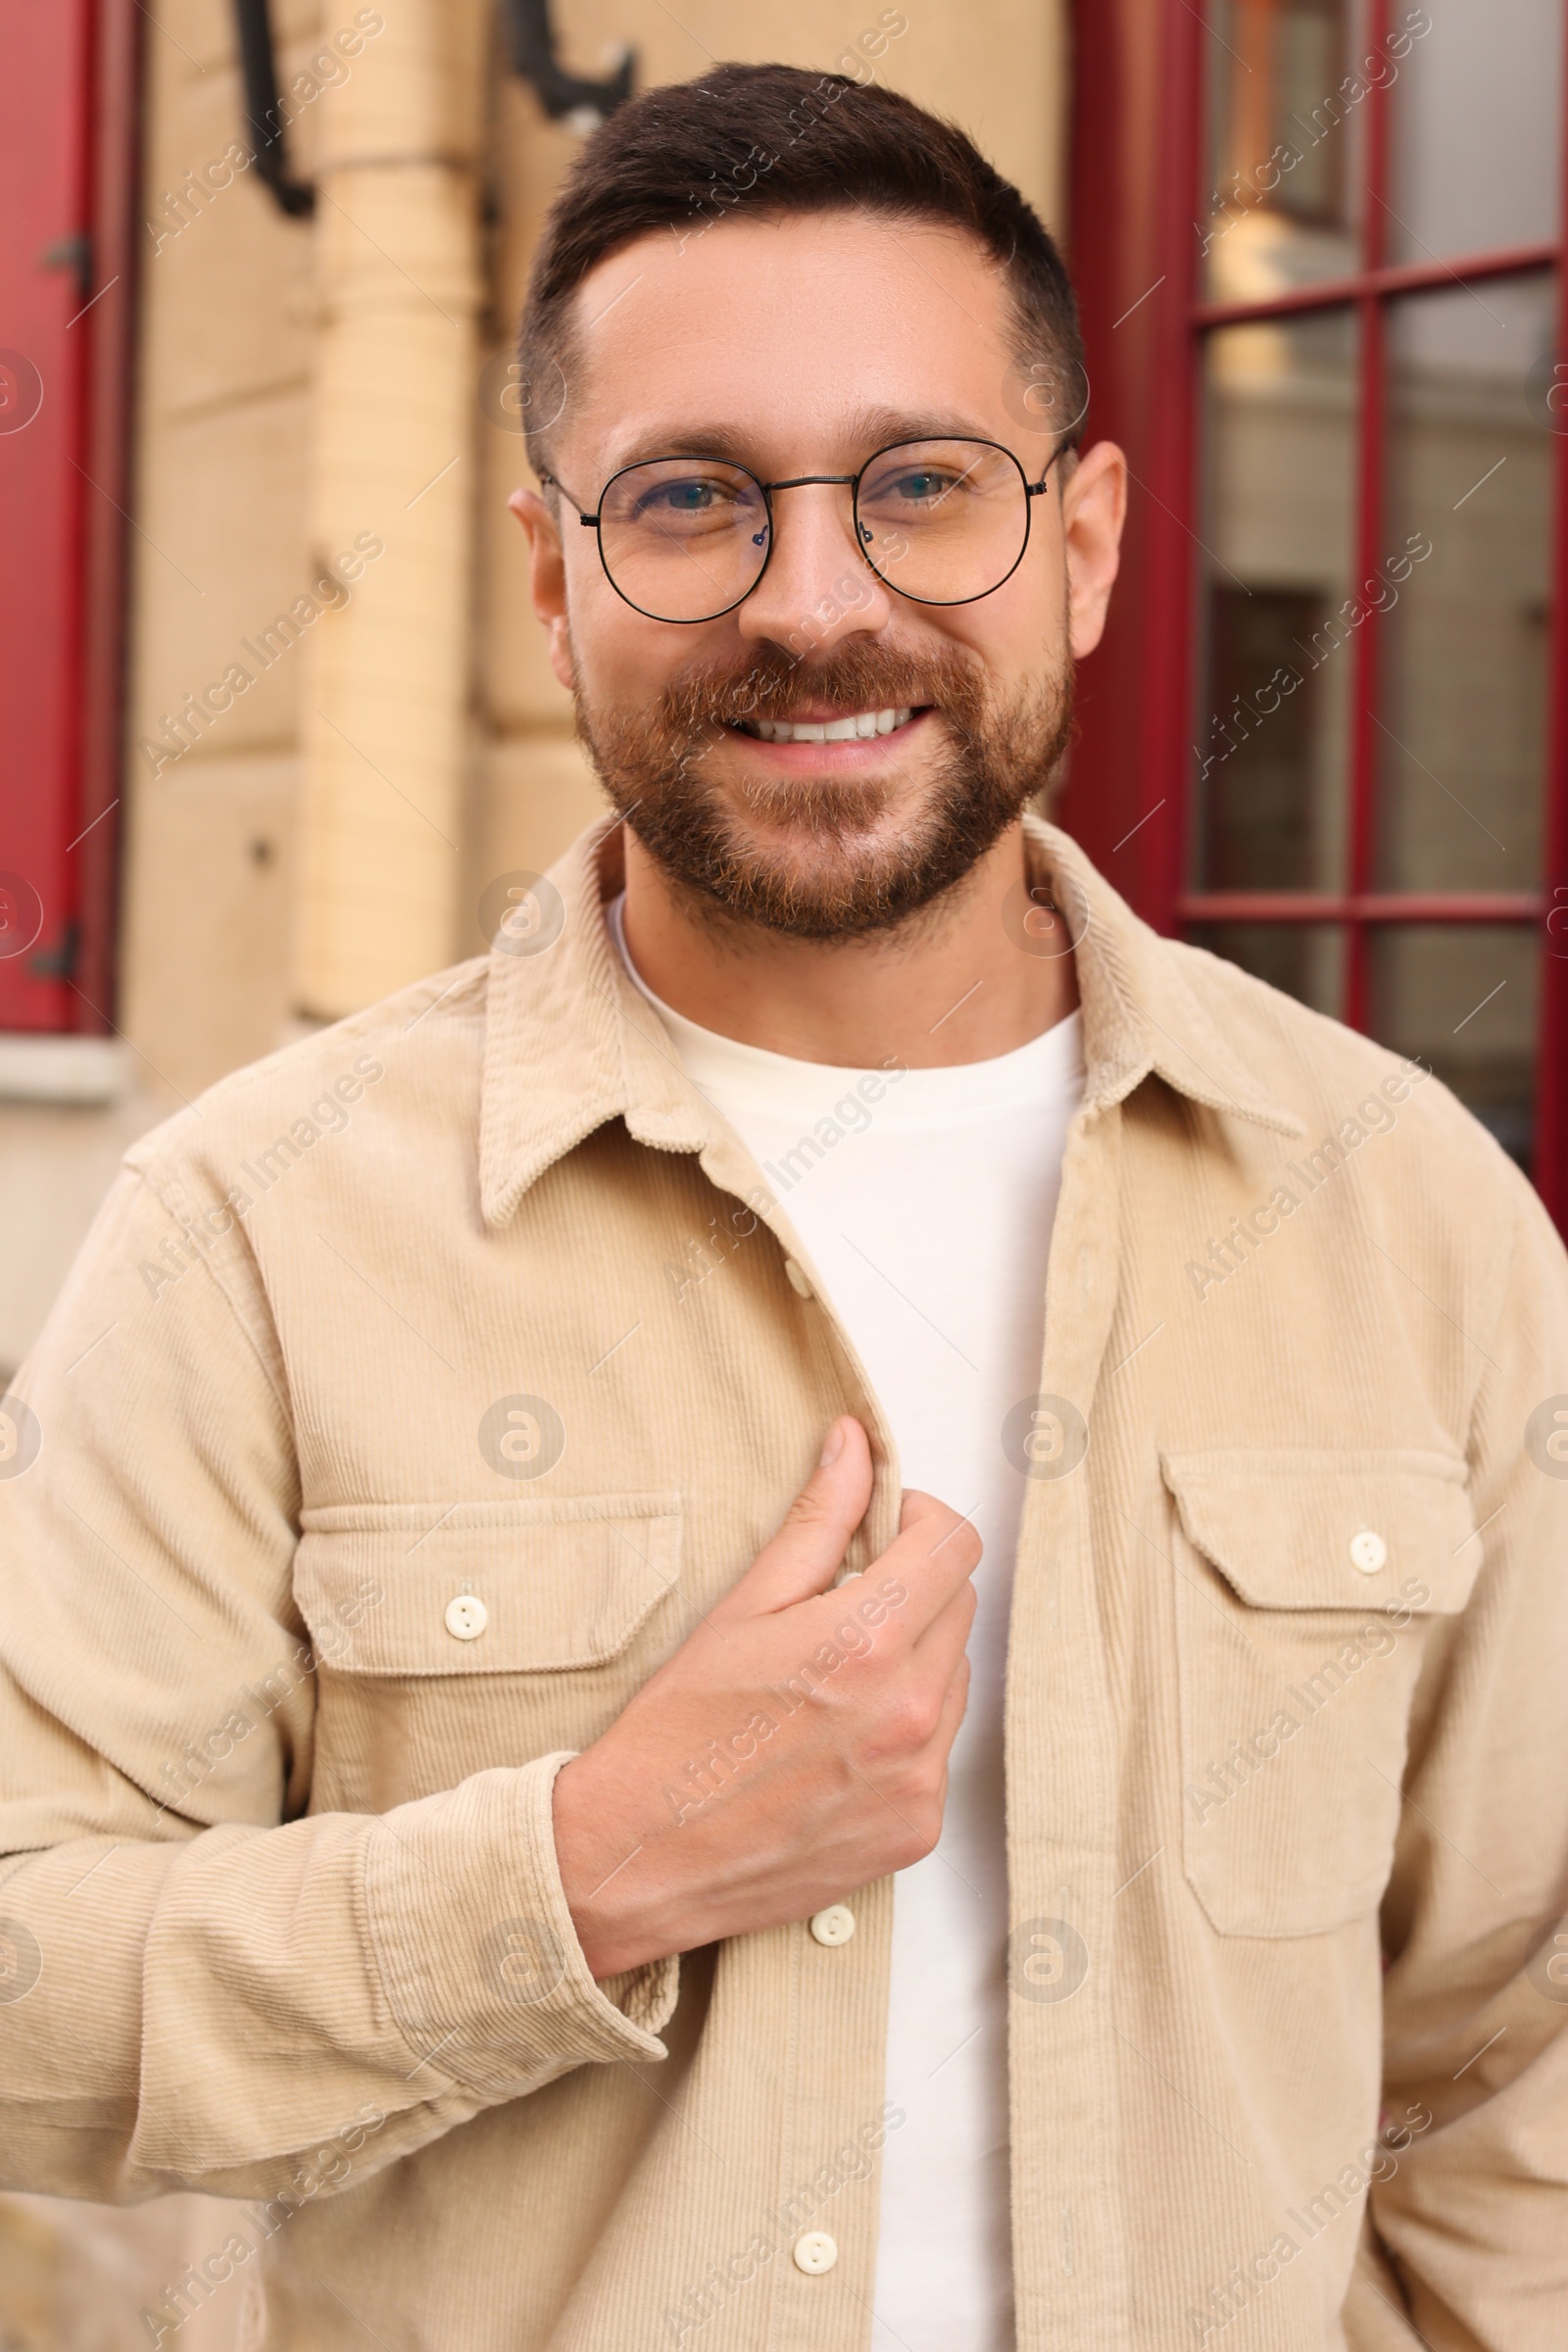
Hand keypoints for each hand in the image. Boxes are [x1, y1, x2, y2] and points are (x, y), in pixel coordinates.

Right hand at [551, 1416, 979, 1976]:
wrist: (643, 1856)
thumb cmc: (678, 1730)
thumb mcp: (743, 1606)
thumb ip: (817, 1519)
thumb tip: (854, 1444)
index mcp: (869, 1640)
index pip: (956, 1545)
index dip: (920, 1522)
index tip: (883, 1532)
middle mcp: (911, 1711)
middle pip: (960, 1607)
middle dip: (913, 1589)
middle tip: (841, 1607)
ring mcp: (921, 1775)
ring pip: (955, 1678)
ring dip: (914, 1662)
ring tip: (832, 1685)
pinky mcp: (918, 1827)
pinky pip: (940, 1750)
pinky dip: (905, 1733)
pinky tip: (836, 1744)